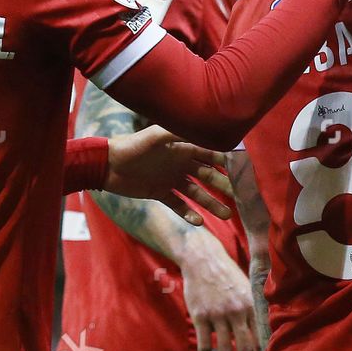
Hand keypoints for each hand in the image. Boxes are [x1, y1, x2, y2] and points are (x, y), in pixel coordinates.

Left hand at [104, 125, 232, 225]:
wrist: (108, 165)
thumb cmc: (133, 146)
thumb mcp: (156, 134)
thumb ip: (180, 132)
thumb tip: (205, 128)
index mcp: (183, 148)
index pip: (210, 154)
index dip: (227, 162)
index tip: (244, 171)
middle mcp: (180, 164)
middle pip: (208, 176)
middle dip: (224, 186)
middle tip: (240, 198)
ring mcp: (171, 180)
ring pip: (197, 193)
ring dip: (211, 203)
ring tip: (227, 215)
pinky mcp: (160, 193)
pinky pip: (178, 205)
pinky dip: (188, 214)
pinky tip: (199, 222)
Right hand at [180, 236, 257, 350]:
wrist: (203, 259)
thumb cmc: (228, 275)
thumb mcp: (247, 289)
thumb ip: (255, 310)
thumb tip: (264, 334)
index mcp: (252, 306)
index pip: (261, 338)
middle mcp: (237, 312)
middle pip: (245, 349)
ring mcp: (218, 315)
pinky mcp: (201, 316)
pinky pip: (205, 344)